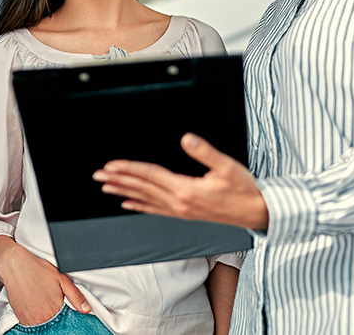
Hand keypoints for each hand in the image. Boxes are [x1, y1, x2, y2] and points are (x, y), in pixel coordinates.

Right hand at [0, 239, 89, 324]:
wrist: (15, 266)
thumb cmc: (37, 270)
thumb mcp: (62, 279)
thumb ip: (76, 296)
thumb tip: (87, 308)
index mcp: (54, 310)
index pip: (64, 323)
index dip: (65, 319)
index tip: (61, 312)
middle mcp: (41, 317)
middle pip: (52, 325)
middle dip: (54, 317)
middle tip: (50, 305)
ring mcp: (29, 319)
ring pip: (41, 326)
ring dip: (44, 319)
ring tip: (42, 304)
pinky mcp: (20, 317)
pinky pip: (29, 325)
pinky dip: (34, 319)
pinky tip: (35, 306)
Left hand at [93, 133, 268, 229]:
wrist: (256, 212)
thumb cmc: (243, 190)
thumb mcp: (227, 166)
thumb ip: (205, 152)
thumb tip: (187, 139)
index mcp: (186, 190)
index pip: (150, 176)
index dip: (129, 169)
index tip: (110, 166)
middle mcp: (179, 203)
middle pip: (142, 188)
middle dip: (118, 180)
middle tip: (98, 176)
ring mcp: (180, 211)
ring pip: (144, 200)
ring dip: (124, 192)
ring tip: (106, 187)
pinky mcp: (184, 214)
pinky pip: (155, 210)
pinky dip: (139, 205)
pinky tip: (129, 203)